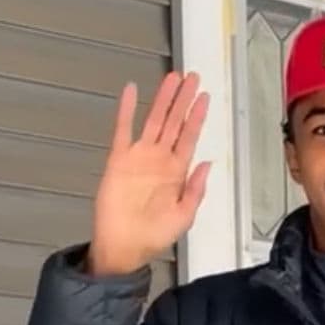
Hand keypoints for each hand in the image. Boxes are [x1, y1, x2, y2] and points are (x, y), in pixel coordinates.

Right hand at [89, 74, 210, 275]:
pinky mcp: (118, 159)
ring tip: (172, 78)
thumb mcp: (184, 216)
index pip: (190, 137)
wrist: (123, 247)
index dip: (197, 116)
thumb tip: (207, 163)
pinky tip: (130, 91)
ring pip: (153, 120)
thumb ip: (196, 189)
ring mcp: (139, 157)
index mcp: (177, 172)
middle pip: (174, 122)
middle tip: (192, 77)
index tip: (204, 97)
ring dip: (162, 99)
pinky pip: (122, 129)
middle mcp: (159, 160)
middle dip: (183, 99)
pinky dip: (126, 110)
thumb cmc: (153, 236)